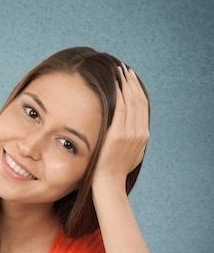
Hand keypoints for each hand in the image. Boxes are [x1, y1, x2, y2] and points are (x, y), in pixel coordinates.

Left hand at [93, 64, 148, 187]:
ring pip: (131, 102)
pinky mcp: (118, 135)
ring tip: (119, 71)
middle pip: (138, 100)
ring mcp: (130, 133)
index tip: (131, 79)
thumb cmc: (113, 171)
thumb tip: (128, 130)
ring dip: (125, 84)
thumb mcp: (128, 153)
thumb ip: (130, 140)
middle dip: (132, 82)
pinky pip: (120, 109)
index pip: (142, 106)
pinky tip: (114, 85)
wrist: (108, 183)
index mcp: (143, 135)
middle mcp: (140, 132)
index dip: (137, 90)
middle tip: (125, 69)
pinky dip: (119, 95)